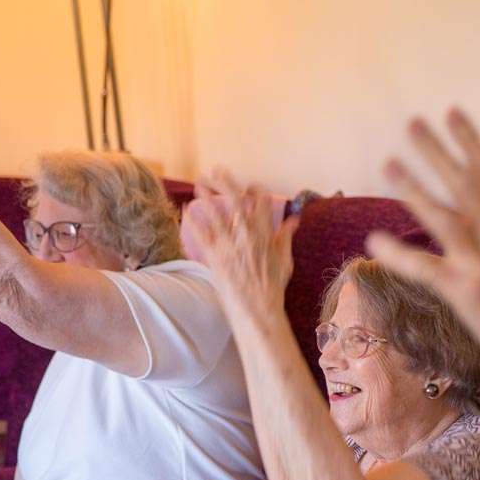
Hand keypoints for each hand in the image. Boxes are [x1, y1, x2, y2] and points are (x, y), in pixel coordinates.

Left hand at [185, 171, 298, 316]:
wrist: (258, 309)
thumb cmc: (273, 288)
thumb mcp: (284, 261)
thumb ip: (285, 237)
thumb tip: (293, 221)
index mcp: (265, 233)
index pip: (260, 201)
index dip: (255, 189)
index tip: (251, 186)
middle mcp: (246, 234)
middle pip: (234, 199)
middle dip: (226, 181)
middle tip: (217, 170)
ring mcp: (229, 245)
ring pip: (214, 212)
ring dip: (206, 195)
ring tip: (199, 183)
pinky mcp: (214, 256)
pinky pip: (200, 233)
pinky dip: (193, 220)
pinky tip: (186, 209)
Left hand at [365, 109, 479, 421]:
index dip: (472, 142)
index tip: (453, 112)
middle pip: (466, 184)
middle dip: (438, 152)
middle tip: (412, 123)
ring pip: (444, 217)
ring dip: (415, 188)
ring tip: (389, 164)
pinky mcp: (465, 294)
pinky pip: (426, 270)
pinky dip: (400, 255)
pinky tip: (374, 241)